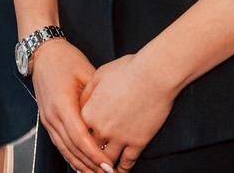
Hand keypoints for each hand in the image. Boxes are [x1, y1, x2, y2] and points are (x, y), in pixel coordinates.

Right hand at [31, 39, 110, 172]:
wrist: (43, 53)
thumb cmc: (66, 59)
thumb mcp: (86, 73)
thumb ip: (96, 97)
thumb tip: (111, 117)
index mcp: (62, 103)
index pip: (80, 137)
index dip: (94, 153)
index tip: (108, 164)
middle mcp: (52, 115)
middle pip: (72, 148)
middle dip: (90, 165)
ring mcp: (48, 119)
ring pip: (65, 150)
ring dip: (81, 165)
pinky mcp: (47, 120)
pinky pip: (60, 144)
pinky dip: (71, 157)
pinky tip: (82, 166)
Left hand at [79, 54, 177, 170]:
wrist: (154, 74)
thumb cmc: (128, 70)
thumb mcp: (99, 76)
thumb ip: (87, 94)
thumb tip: (82, 105)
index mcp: (89, 112)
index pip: (78, 133)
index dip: (79, 140)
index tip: (80, 146)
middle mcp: (101, 128)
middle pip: (91, 149)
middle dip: (90, 157)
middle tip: (90, 164)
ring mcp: (120, 137)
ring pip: (108, 160)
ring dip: (105, 166)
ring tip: (104, 170)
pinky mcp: (138, 142)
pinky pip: (128, 161)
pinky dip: (123, 168)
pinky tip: (121, 170)